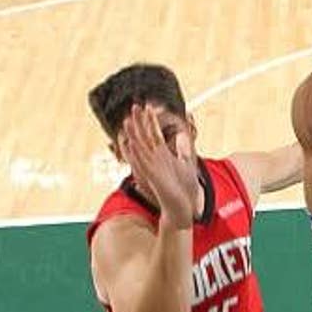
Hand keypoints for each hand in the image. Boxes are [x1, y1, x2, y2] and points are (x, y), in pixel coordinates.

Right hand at [122, 105, 197, 222]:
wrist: (180, 205)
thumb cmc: (181, 186)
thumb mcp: (185, 162)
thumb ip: (182, 148)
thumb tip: (183, 134)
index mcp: (162, 154)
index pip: (154, 133)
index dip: (150, 120)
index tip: (147, 106)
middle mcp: (154, 159)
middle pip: (145, 136)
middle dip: (140, 121)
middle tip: (134, 106)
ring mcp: (151, 167)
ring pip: (140, 147)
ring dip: (134, 134)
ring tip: (127, 121)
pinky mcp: (152, 176)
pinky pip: (141, 163)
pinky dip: (136, 153)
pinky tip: (131, 143)